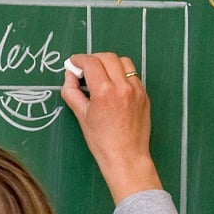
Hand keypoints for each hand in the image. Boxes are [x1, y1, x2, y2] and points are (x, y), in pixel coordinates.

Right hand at [61, 53, 162, 203]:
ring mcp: (136, 90)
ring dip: (109, 63)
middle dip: (93, 58)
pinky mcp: (144, 95)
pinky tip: (114, 85)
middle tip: (84, 68)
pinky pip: (133, 74)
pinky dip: (121, 73)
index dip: (79, 59)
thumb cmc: (102, 141)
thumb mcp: (81, 115)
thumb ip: (71, 91)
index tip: (74, 63)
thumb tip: (69, 75)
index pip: (91, 62)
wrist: (126, 157)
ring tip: (101, 74)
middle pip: (107, 57)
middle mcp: (122, 87)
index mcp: (104, 91)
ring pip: (123, 62)